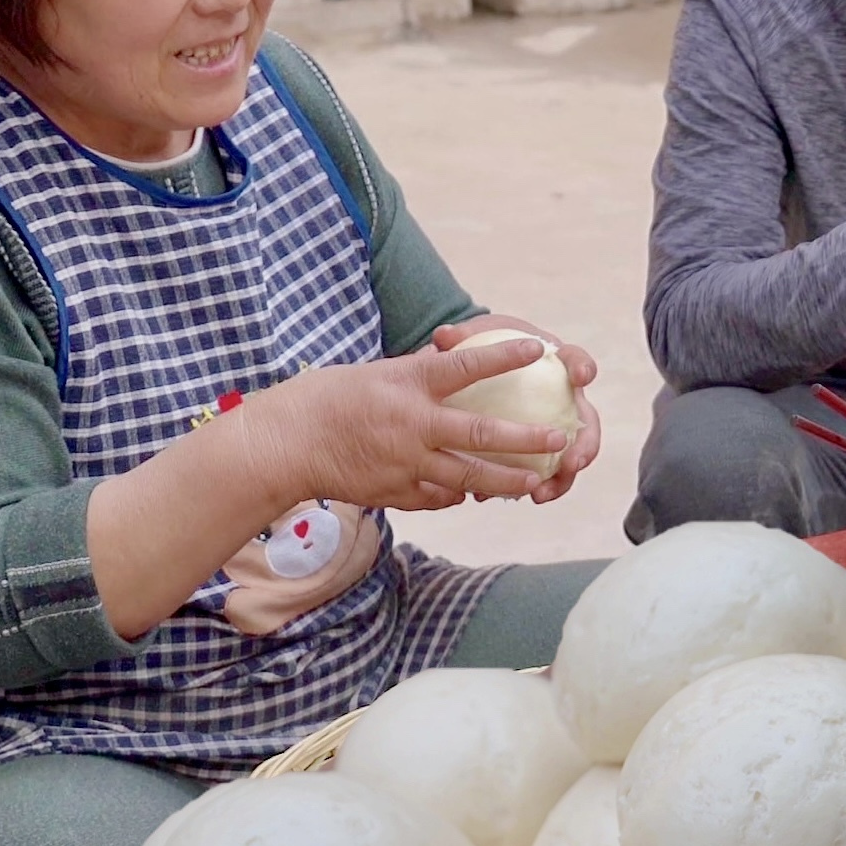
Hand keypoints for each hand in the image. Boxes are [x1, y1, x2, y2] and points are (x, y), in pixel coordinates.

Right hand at [235, 344, 566, 512]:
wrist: (285, 444)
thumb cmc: (328, 398)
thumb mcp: (377, 373)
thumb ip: (420, 375)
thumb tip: (457, 361)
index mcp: (406, 386)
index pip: (465, 368)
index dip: (503, 358)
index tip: (537, 348)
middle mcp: (412, 426)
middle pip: (481, 435)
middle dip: (526, 439)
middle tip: (560, 438)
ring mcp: (406, 463)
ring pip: (469, 477)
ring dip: (506, 480)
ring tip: (536, 480)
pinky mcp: (397, 492)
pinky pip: (440, 496)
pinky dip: (460, 494)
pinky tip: (476, 493)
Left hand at [436, 317, 603, 503]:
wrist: (478, 371)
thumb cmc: (483, 349)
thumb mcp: (474, 339)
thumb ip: (463, 338)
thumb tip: (444, 336)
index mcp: (555, 366)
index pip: (576, 361)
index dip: (583, 368)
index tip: (581, 376)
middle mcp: (563, 400)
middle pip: (586, 423)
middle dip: (584, 445)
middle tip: (574, 461)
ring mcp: (554, 428)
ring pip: (569, 457)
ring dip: (560, 479)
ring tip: (541, 494)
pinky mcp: (538, 452)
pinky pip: (540, 473)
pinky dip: (527, 487)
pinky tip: (506, 497)